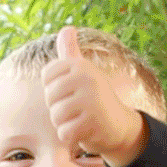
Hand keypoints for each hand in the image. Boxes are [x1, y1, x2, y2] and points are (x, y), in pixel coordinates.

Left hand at [41, 26, 147, 166]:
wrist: (120, 126)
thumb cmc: (95, 98)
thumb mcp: (83, 72)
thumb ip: (71, 52)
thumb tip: (67, 28)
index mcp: (80, 64)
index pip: (46, 76)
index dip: (54, 89)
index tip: (71, 92)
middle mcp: (86, 77)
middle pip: (49, 97)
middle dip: (59, 109)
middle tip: (78, 109)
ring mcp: (91, 99)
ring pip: (56, 116)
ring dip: (64, 124)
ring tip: (80, 120)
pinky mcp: (92, 121)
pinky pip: (64, 133)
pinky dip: (70, 138)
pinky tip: (84, 132)